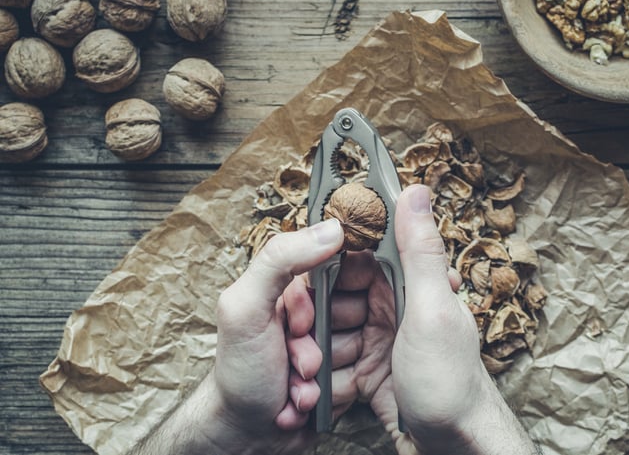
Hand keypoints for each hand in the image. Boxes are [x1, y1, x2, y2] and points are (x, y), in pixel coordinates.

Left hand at [129, 218, 344, 454]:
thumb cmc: (239, 372)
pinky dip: (326, 395)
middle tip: (293, 357)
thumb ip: (279, 261)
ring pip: (356, 351)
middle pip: (353, 315)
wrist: (244, 434)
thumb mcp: (247, 308)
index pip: (338, 274)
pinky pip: (355, 379)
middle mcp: (314, 312)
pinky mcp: (340, 376)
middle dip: (321, 346)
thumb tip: (331, 228)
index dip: (325, 304)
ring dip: (322, 375)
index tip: (302, 325)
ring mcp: (327, 344)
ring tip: (291, 383)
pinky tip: (298, 401)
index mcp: (291, 287)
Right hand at [324, 184, 537, 454]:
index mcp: (412, 284)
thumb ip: (420, 253)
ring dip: (317, 348)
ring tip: (311, 368)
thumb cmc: (449, 385)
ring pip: (331, 328)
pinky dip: (326, 374)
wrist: (453, 449)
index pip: (363, 252)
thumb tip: (414, 190)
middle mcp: (395, 307)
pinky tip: (321, 387)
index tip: (303, 271)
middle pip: (338, 292)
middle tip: (301, 333)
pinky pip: (335, 361)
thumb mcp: (432, 312)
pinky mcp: (371, 369)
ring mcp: (381, 339)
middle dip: (316, 313)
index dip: (331, 259)